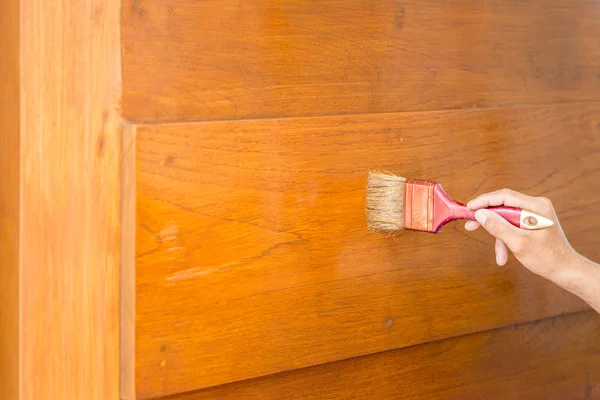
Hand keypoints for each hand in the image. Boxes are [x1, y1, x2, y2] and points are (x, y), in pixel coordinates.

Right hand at [464, 188, 581, 281]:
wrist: (565, 270)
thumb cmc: (547, 258)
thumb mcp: (518, 243)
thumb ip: (498, 227)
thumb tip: (480, 214)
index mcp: (536, 206)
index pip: (504, 196)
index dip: (484, 201)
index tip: (469, 207)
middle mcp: (536, 205)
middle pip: (503, 206)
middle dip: (487, 218)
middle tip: (470, 225)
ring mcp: (534, 213)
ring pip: (505, 218)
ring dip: (498, 235)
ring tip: (499, 255)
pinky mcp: (532, 222)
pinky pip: (512, 225)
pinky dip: (505, 239)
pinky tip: (504, 255)